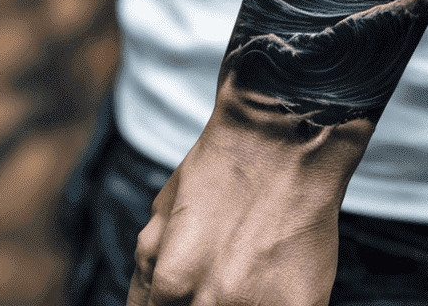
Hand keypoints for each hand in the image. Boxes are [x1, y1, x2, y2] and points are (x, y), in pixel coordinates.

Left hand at [127, 79, 372, 305]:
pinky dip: (276, 305)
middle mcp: (210, 302)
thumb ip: (148, 270)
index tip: (191, 299)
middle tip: (219, 285)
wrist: (284, 138)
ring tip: (246, 278)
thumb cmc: (223, 167)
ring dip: (241, 304)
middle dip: (205, 305)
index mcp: (170, 283)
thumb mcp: (165, 211)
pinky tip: (275, 285)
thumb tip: (144, 305)